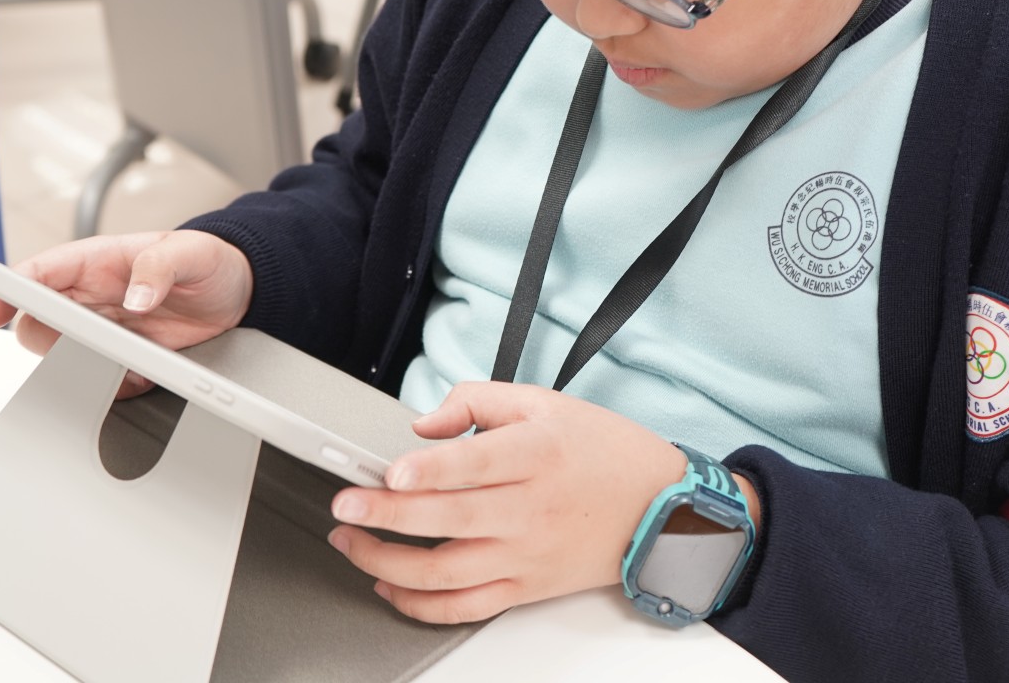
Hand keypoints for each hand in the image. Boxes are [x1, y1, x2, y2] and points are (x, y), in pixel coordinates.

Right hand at [0, 230, 252, 397]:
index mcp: (98, 261)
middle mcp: (94, 297)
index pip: (38, 272)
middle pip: (40, 323)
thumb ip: (159, 266)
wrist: (238, 291)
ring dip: (86, 366)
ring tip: (128, 359)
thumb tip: (135, 297)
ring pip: (66, 356)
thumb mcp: (191, 252)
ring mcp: (107, 329)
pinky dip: (117, 385)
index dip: (10, 290)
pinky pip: (102, 380)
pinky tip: (144, 373)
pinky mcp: (125, 357)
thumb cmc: (209, 260)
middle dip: (52, 340)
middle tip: (89, 344)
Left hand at [325, 382, 755, 623]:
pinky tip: (390, 585)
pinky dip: (421, 604)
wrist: (663, 509)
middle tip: (345, 508)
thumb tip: (424, 424)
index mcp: (537, 455)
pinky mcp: (526, 588)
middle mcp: (530, 509)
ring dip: (389, 562)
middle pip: (449, 519)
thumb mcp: (546, 402)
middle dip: (387, 517)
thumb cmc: (607, 454)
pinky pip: (465, 607)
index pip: (476, 464)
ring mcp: (525, 554)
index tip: (391, 472)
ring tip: (351, 544)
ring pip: (447, 572)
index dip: (431, 469)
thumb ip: (477, 401)